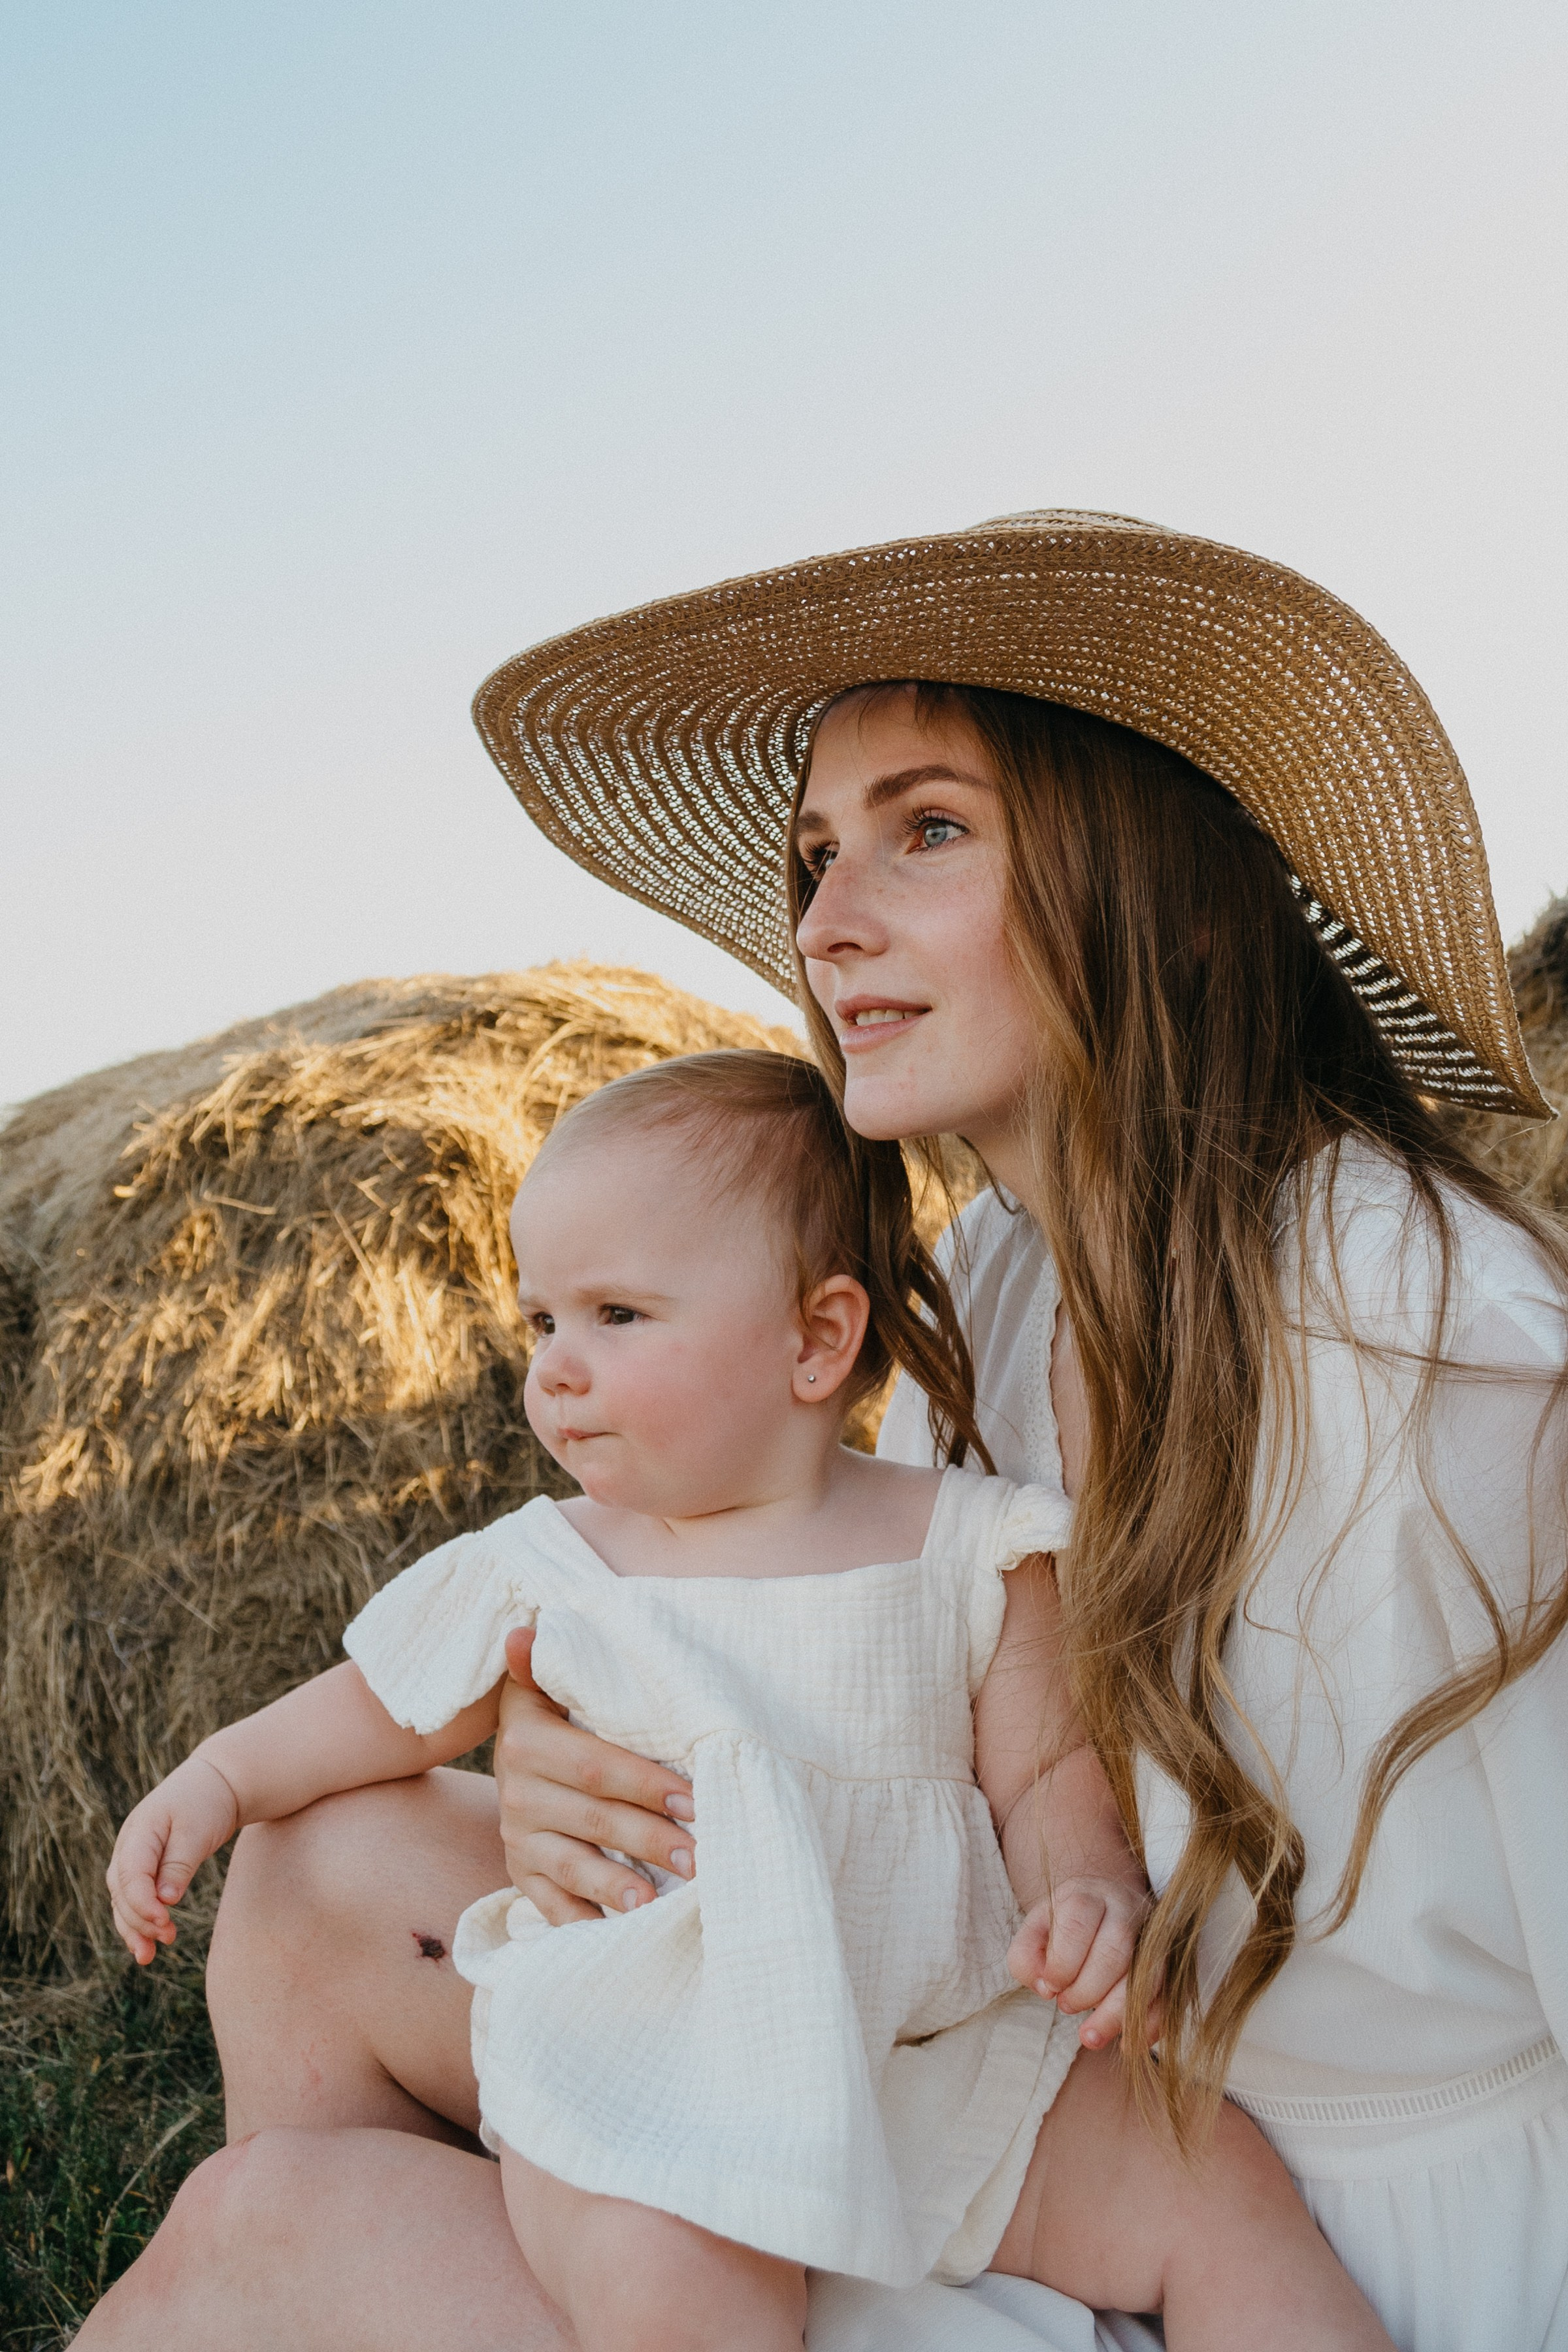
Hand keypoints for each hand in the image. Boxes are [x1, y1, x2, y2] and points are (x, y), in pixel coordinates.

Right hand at [106, 1754, 240, 1964]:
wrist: (217, 1783)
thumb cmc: (208, 1802)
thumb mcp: (197, 1830)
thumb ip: (179, 1865)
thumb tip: (165, 1901)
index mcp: (139, 1831)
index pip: (130, 1875)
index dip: (143, 1903)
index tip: (165, 1921)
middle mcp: (128, 1846)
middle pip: (122, 1892)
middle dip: (140, 1920)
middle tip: (168, 1937)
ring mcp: (132, 1857)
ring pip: (122, 1900)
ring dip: (134, 1929)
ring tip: (148, 1956)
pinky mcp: (144, 1868)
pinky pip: (133, 1899)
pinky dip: (139, 1922)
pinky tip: (147, 1946)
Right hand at [495, 1627, 695, 1924]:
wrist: (515, 1746)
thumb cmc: (559, 1710)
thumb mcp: (551, 1682)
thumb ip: (548, 1661)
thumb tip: (523, 1633)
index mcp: (527, 1740)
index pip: (595, 1766)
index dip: (645, 1784)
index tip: (695, 1801)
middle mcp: (516, 1793)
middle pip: (592, 1820)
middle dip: (649, 1839)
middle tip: (699, 1858)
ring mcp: (517, 1838)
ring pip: (571, 1866)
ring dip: (616, 1886)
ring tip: (658, 1903)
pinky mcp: (519, 1872)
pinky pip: (550, 1904)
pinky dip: (583, 1920)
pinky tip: (620, 1932)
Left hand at [1007, 1875, 1154, 2049]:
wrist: (1106, 1907)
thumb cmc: (1065, 1927)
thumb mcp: (1035, 1931)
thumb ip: (1026, 1957)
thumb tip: (1045, 1987)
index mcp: (1087, 1896)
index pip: (1078, 1924)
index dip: (1062, 1963)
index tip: (1049, 1986)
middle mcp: (1126, 1910)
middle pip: (1116, 1950)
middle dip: (1087, 1990)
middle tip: (1066, 2007)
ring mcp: (1154, 1937)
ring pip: (1148, 1975)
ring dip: (1117, 2013)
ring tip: (1090, 2037)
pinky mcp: (1171, 1966)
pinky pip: (1169, 1997)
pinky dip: (1150, 2025)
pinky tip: (1126, 2043)